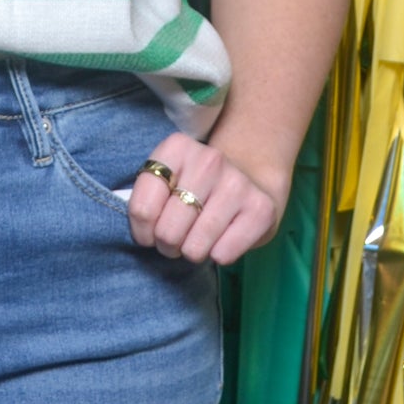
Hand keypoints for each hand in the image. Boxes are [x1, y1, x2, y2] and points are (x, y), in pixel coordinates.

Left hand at [127, 133, 286, 265]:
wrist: (250, 178)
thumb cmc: (196, 186)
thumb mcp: (167, 179)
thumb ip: (147, 199)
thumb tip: (143, 235)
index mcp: (176, 148)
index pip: (142, 209)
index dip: (142, 232)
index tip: (150, 233)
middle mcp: (209, 161)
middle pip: (168, 232)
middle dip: (167, 245)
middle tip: (176, 239)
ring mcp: (237, 183)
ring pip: (195, 248)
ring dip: (192, 252)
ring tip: (197, 239)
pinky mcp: (261, 209)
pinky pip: (223, 255)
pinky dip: (218, 255)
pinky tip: (222, 238)